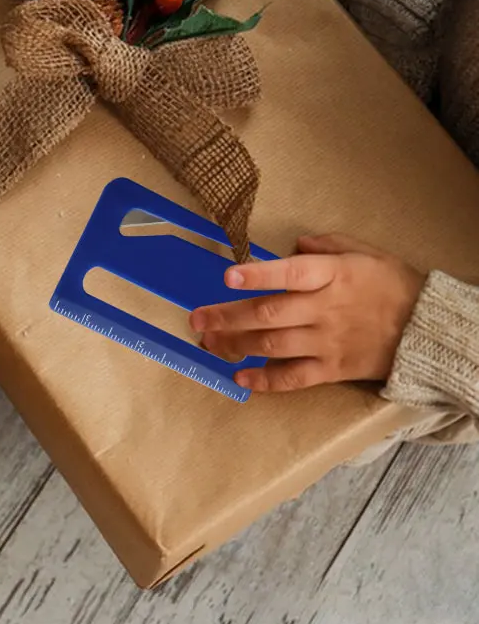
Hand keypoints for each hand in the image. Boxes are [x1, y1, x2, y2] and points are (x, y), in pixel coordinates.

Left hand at [189, 234, 424, 392]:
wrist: (427, 329)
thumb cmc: (391, 284)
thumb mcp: (364, 251)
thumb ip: (326, 245)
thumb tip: (295, 242)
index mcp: (332, 276)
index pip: (291, 274)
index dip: (259, 275)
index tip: (228, 276)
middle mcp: (325, 310)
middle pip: (270, 314)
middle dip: (228, 316)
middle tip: (196, 318)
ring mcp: (327, 343)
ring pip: (274, 345)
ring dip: (236, 345)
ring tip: (208, 342)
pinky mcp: (332, 370)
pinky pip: (294, 378)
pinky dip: (266, 380)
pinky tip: (240, 377)